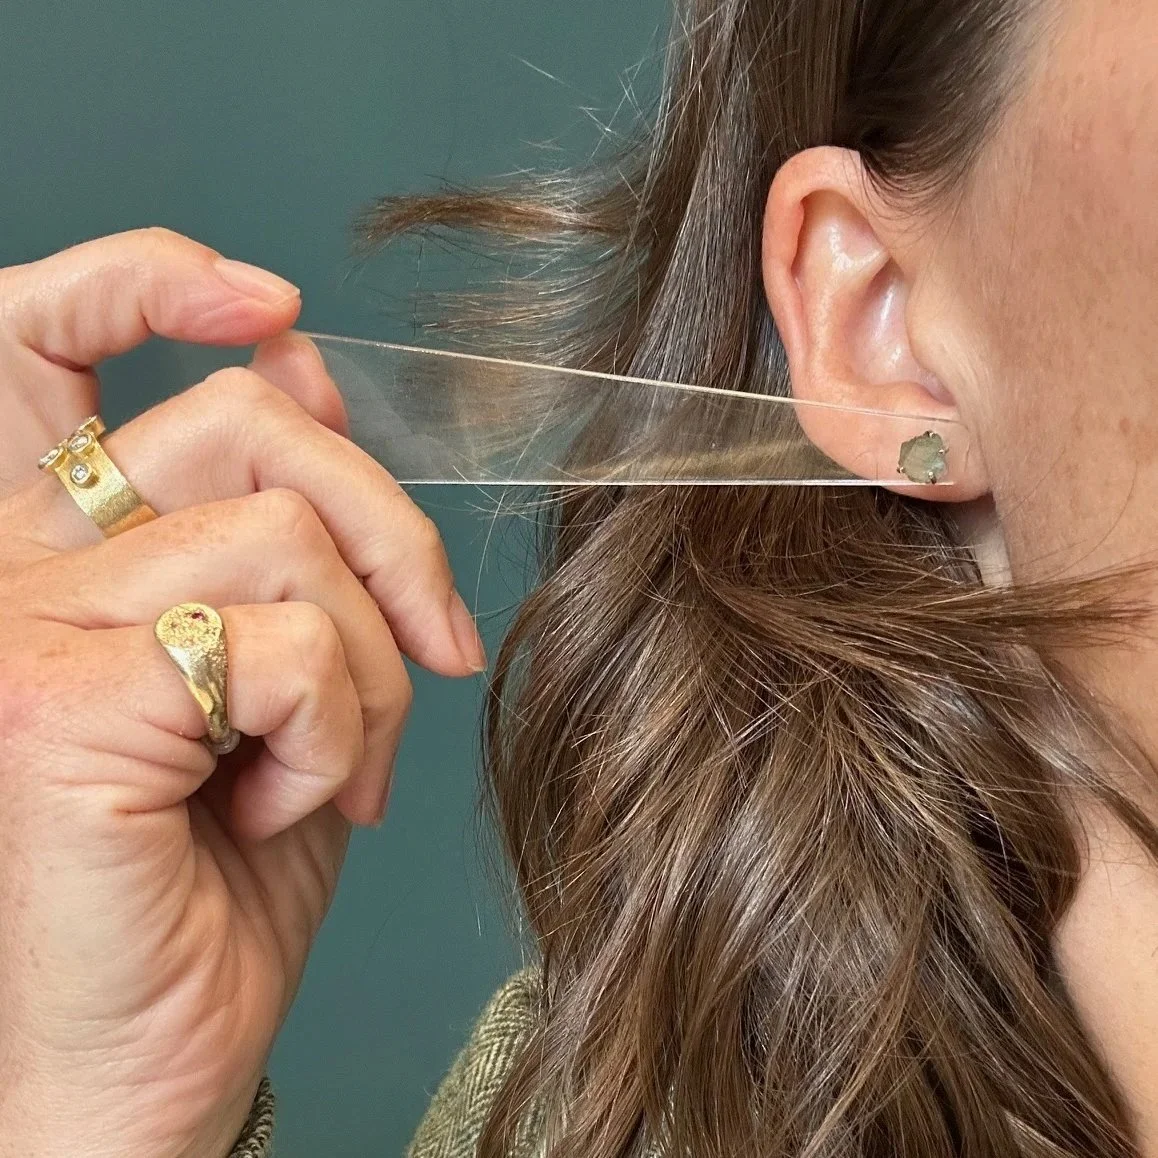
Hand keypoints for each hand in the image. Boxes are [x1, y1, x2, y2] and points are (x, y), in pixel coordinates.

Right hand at [0, 230, 485, 1157]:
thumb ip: (289, 532)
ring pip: (286, 538)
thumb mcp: (286, 680)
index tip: (273, 312)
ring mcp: (16, 630)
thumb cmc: (218, 883)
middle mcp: (10, 569)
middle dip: (390, 538)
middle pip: (247, 428)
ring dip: (367, 669)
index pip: (49, 333)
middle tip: (431, 655)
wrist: (146, 1068)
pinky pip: (281, 642)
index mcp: (55, 551)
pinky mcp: (51, 705)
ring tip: (333, 766)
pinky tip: (280, 805)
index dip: (154, 278)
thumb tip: (300, 365)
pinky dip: (336, 730)